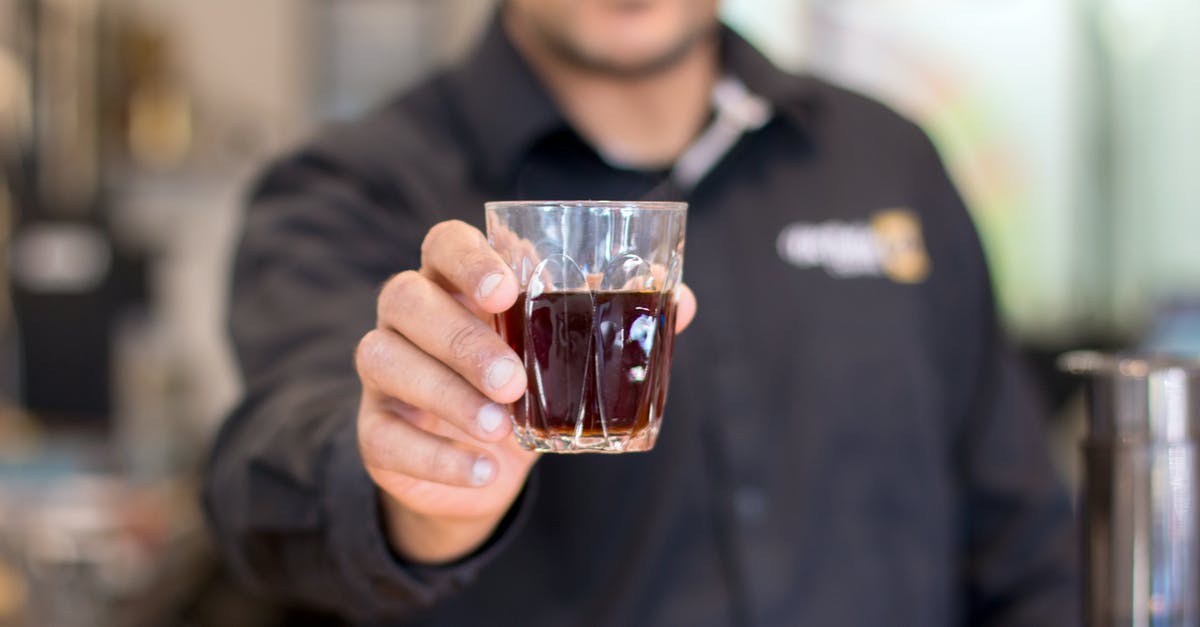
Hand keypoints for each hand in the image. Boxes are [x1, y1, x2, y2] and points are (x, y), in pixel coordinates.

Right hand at [355, 220, 695, 563]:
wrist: (476, 467)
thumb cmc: (525, 387)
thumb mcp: (566, 355)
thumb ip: (614, 322)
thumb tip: (683, 302)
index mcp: (454, 283)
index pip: (442, 244)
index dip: (466, 259)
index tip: (505, 289)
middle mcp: (408, 317)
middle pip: (404, 299)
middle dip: (460, 338)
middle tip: (513, 379)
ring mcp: (384, 373)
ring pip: (382, 360)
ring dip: (446, 395)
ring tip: (503, 426)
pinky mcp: (374, 430)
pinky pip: (382, 435)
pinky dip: (436, 457)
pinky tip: (484, 470)